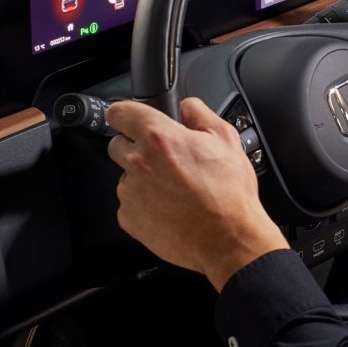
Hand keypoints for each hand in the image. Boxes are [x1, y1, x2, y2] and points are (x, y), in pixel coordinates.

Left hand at [106, 98, 287, 291]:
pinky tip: (169, 207)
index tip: (131, 119)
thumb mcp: (226, 139)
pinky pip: (130, 203)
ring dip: (143, 178)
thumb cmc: (229, 194)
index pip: (119, 113)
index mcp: (159, 138)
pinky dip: (144, 204)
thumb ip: (200, 113)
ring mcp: (131, 192)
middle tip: (165, 158)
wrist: (228, 239)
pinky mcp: (129, 218)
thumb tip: (186, 107)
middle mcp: (139, 163)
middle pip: (118, 144)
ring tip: (174, 188)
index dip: (126, 114)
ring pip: (125, 176)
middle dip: (136, 147)